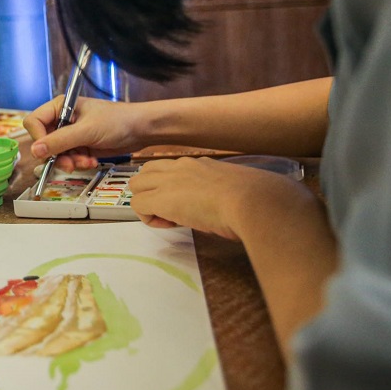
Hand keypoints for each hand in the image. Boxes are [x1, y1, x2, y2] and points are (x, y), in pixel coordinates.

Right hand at [23, 96, 145, 170]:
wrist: (141, 130)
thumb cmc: (117, 121)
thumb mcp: (86, 131)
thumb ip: (59, 141)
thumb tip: (35, 151)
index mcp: (60, 107)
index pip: (34, 122)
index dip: (38, 138)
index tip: (47, 151)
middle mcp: (63, 120)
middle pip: (44, 141)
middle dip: (57, 155)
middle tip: (70, 163)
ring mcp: (72, 134)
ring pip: (56, 154)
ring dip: (70, 161)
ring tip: (86, 161)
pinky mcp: (80, 146)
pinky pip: (69, 159)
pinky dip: (79, 163)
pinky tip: (91, 160)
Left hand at [128, 157, 312, 239]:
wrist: (255, 201)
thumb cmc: (255, 199)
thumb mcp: (234, 190)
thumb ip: (222, 193)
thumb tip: (227, 207)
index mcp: (199, 164)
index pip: (169, 169)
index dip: (170, 187)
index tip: (188, 205)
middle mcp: (180, 167)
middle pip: (145, 173)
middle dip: (151, 192)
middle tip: (172, 213)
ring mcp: (168, 180)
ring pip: (135, 185)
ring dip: (146, 203)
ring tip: (169, 219)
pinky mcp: (161, 198)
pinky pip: (137, 204)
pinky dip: (148, 218)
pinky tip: (171, 225)